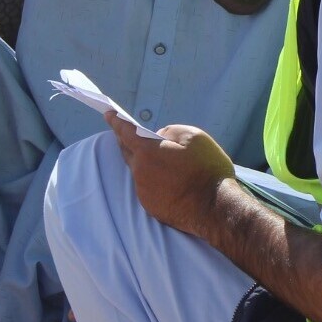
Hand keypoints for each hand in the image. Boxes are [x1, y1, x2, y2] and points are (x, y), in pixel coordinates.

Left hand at [105, 113, 234, 236]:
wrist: (213, 208)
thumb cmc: (205, 169)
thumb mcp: (194, 137)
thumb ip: (171, 131)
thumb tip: (159, 137)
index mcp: (147, 152)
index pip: (125, 132)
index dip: (116, 121)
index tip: (108, 113)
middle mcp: (140, 172)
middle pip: (127, 152)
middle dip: (125, 141)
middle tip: (125, 133)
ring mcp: (143, 192)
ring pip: (139, 171)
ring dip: (144, 163)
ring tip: (160, 160)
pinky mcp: (151, 207)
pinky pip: (148, 187)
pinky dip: (153, 180)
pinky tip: (168, 181)